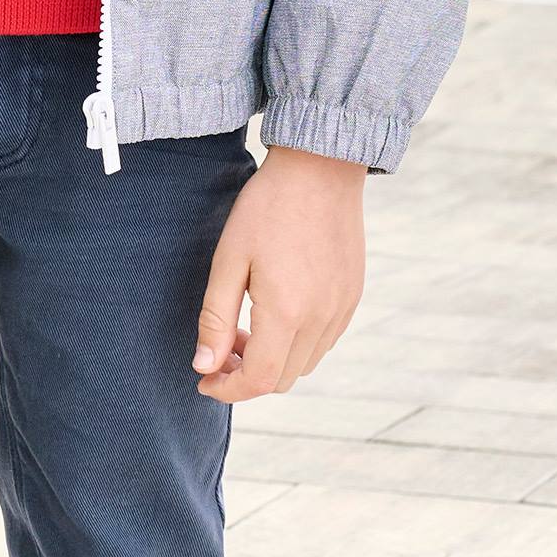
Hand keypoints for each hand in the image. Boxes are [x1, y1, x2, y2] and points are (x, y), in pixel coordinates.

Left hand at [194, 147, 365, 400]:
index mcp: (286, 313)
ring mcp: (341, 309)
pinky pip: (322, 343)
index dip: (227, 390)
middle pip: (279, 380)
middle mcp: (320, 319)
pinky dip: (295, 345)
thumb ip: (215, 321)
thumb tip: (204, 367)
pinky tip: (277, 316)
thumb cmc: (267, 208)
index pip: (257, 380)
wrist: (320, 166)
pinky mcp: (351, 297)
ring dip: (271, 361)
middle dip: (245, 377)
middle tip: (222, 349)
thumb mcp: (228, 262)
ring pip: (302, 365)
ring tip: (247, 329)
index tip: (204, 381)